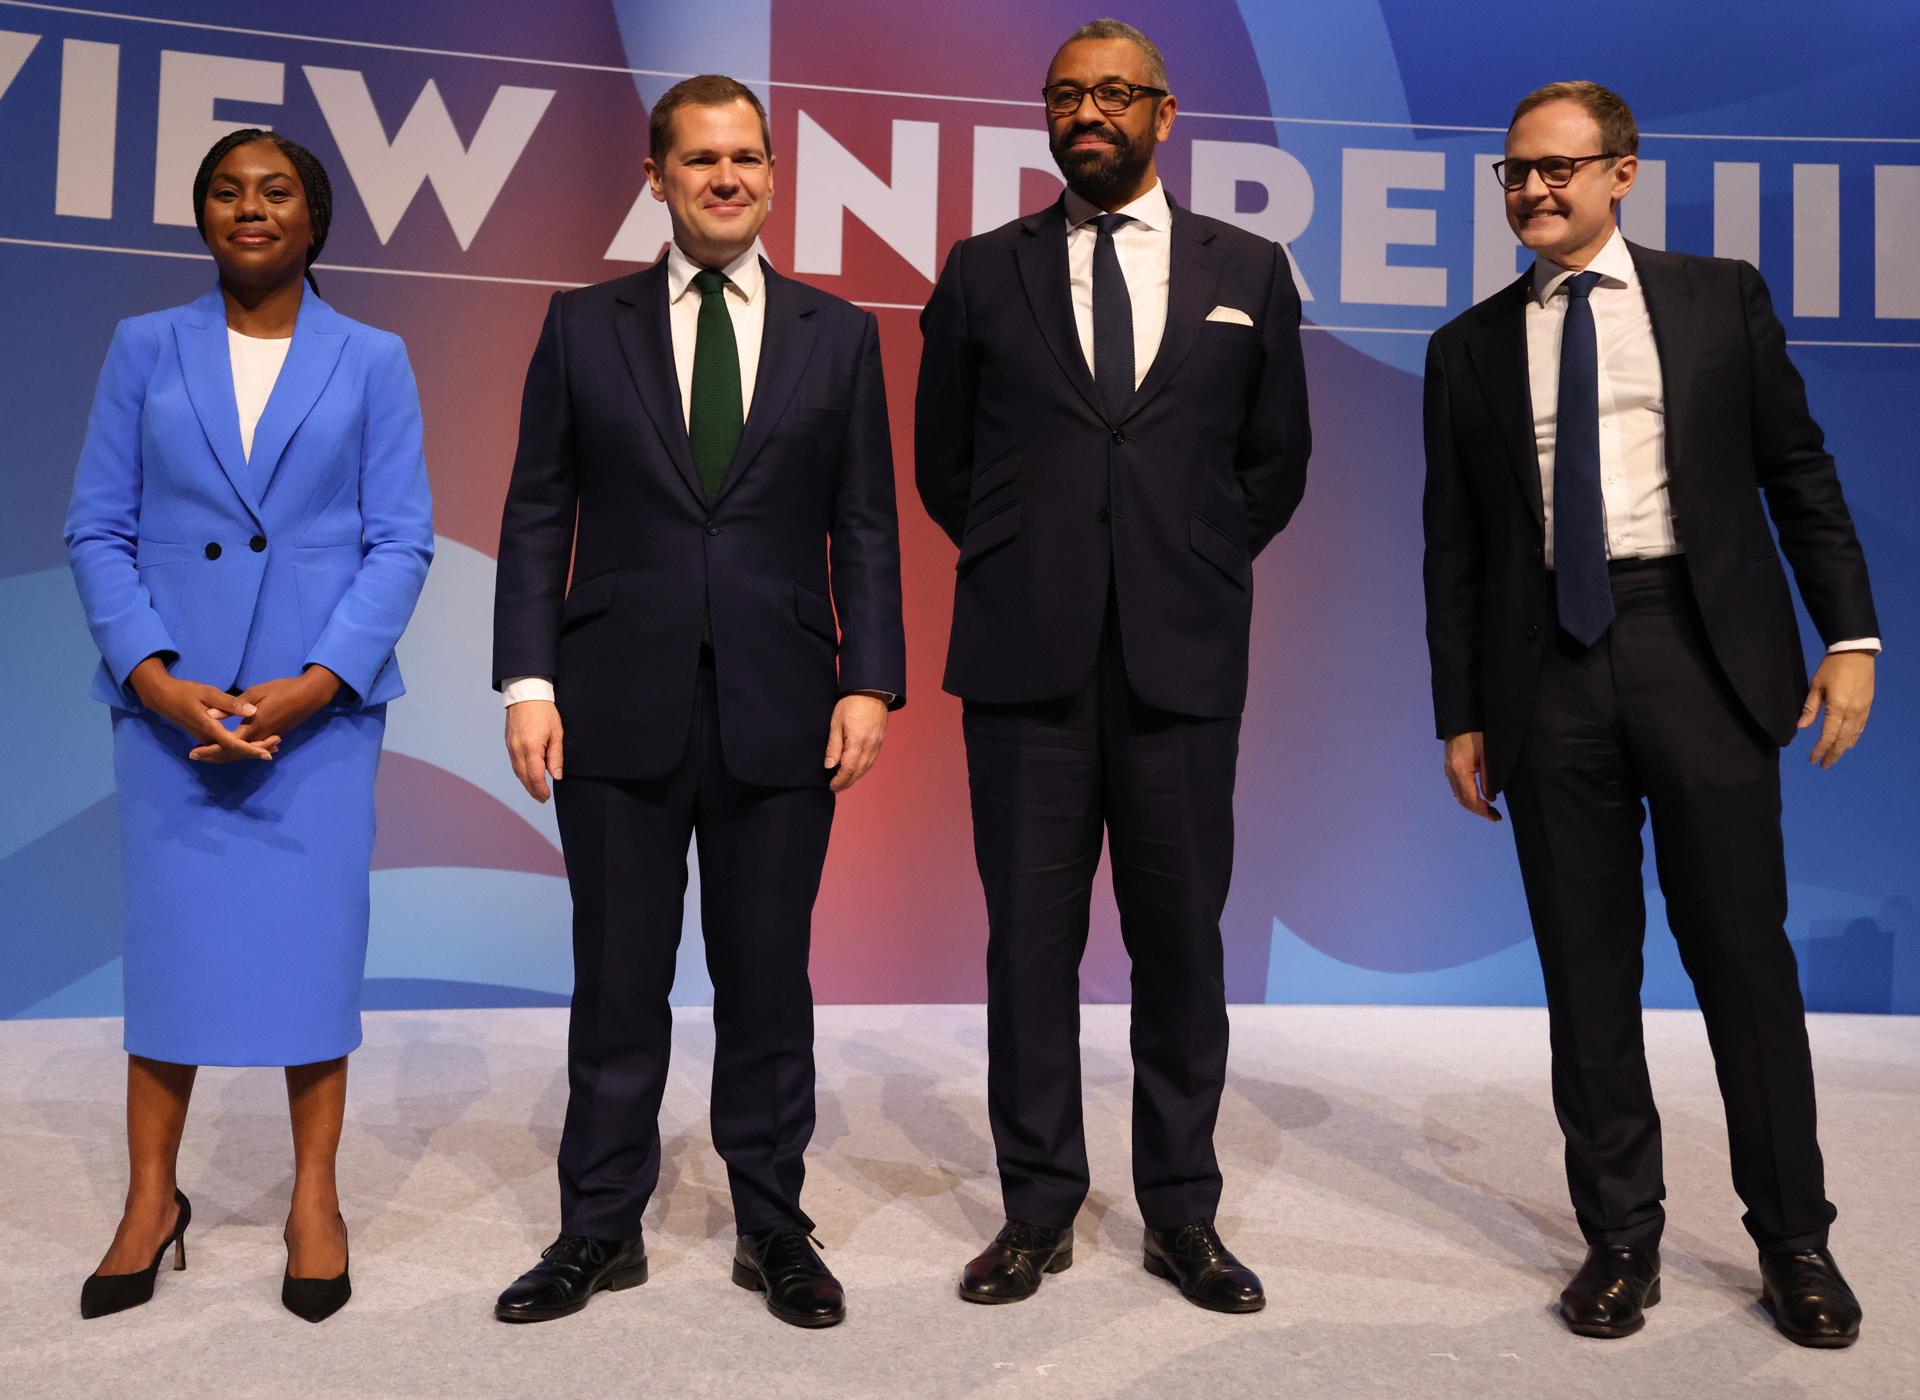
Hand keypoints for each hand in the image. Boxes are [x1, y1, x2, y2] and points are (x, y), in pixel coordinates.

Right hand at [128, 655, 277, 762]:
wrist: (162, 697)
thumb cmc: (185, 692)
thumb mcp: (208, 692)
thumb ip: (229, 703)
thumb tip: (252, 711)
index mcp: (209, 728)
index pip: (233, 745)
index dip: (251, 750)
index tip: (267, 753)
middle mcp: (207, 737)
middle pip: (234, 751)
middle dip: (255, 751)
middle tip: (276, 747)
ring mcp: (205, 739)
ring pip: (229, 751)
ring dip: (249, 750)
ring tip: (271, 747)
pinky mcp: (205, 736)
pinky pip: (224, 746)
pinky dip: (239, 747)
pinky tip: (254, 743)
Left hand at [189, 666, 340, 761]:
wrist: (309, 695)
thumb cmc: (282, 689)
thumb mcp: (255, 693)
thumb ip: (232, 706)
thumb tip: (210, 716)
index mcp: (253, 727)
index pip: (226, 745)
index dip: (209, 750)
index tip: (193, 752)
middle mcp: (260, 737)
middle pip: (233, 754)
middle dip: (213, 756)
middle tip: (195, 756)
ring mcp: (267, 738)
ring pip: (242, 753)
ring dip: (225, 755)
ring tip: (208, 753)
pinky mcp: (273, 736)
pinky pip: (252, 748)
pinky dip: (238, 751)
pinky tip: (230, 748)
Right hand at [505, 699, 563, 801]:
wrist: (526, 693)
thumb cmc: (544, 711)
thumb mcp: (556, 733)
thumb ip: (556, 756)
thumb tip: (556, 776)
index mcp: (531, 747)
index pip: (535, 776)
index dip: (540, 789)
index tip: (546, 797)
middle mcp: (517, 749)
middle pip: (523, 777)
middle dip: (533, 790)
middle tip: (542, 799)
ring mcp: (511, 746)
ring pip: (517, 771)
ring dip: (526, 783)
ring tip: (536, 791)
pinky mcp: (508, 742)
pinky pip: (514, 762)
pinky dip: (520, 772)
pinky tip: (527, 775)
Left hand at [824, 694, 887, 792]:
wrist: (872, 690)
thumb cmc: (851, 703)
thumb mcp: (836, 723)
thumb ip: (834, 746)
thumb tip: (829, 766)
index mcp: (857, 743)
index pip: (848, 769)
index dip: (839, 780)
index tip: (831, 786)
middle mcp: (870, 746)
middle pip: (858, 771)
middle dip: (847, 782)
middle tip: (836, 787)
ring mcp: (877, 744)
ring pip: (866, 767)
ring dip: (855, 777)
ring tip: (845, 781)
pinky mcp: (880, 740)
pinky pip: (872, 760)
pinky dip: (863, 768)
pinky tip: (857, 769)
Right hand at [1443, 731, 1501, 821]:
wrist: (1461, 720)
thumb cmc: (1477, 734)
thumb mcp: (1487, 756)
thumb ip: (1488, 778)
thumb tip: (1491, 798)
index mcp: (1460, 770)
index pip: (1471, 798)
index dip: (1483, 810)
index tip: (1494, 816)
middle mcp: (1451, 773)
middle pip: (1463, 800)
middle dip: (1478, 810)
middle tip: (1494, 816)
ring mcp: (1448, 771)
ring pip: (1458, 795)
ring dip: (1472, 805)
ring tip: (1488, 810)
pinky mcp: (1449, 768)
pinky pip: (1456, 788)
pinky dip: (1467, 797)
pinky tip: (1478, 798)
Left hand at [1799, 651, 1874, 767]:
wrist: (1855, 652)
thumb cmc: (1832, 667)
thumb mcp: (1816, 686)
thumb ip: (1810, 708)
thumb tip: (1801, 727)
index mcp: (1838, 708)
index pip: (1828, 736)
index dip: (1820, 749)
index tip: (1813, 759)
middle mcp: (1853, 712)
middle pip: (1843, 740)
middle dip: (1833, 754)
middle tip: (1824, 764)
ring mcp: (1862, 709)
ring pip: (1854, 734)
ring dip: (1844, 747)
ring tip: (1834, 756)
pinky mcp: (1868, 704)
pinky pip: (1861, 726)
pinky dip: (1854, 737)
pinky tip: (1849, 742)